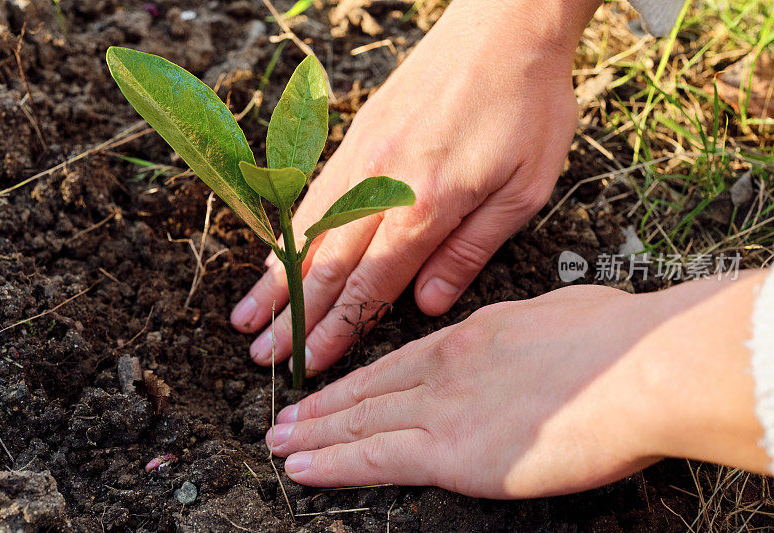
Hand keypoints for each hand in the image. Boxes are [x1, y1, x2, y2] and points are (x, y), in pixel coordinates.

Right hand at [231, 0, 600, 372]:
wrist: (504, 27)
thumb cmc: (527, 107)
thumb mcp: (522, 190)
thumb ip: (469, 251)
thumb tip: (427, 304)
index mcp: (426, 206)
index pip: (370, 286)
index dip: (337, 329)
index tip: (310, 363)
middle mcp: (380, 186)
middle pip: (327, 267)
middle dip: (293, 318)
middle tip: (262, 357)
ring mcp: (361, 159)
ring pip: (307, 232)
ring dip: (275, 280)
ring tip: (246, 315)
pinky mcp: (356, 137)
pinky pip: (312, 194)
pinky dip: (289, 233)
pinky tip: (274, 255)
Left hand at [265, 277, 770, 498]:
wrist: (636, 368)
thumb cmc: (618, 339)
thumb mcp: (561, 316)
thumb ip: (530, 334)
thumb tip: (530, 343)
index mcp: (474, 335)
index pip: (402, 360)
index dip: (362, 376)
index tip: (336, 384)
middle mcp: (446, 366)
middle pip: (369, 389)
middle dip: (324, 405)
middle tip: (285, 416)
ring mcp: (443, 406)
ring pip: (360, 421)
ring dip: (315, 433)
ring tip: (280, 441)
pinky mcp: (450, 450)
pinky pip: (374, 457)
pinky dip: (332, 462)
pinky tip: (302, 466)